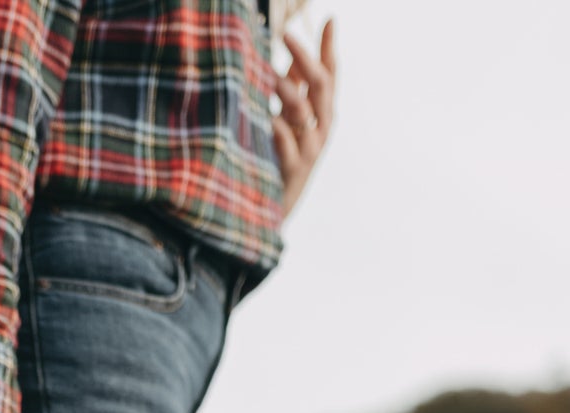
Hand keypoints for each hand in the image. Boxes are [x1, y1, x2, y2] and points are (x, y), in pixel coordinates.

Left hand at [273, 18, 336, 219]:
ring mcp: (310, 150)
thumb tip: (291, 53)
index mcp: (323, 114)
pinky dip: (277, 128)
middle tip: (286, 34)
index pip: (331, 75)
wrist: (275, 209)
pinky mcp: (293, 170)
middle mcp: (322, 129)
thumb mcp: (288, 119)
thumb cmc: (280, 159)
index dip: (329, 48)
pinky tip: (266, 115)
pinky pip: (286, 144)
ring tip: (267, 71)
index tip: (329, 19)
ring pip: (303, 111)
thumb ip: (292, 88)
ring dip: (286, 88)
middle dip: (306, 58)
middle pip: (321, 85)